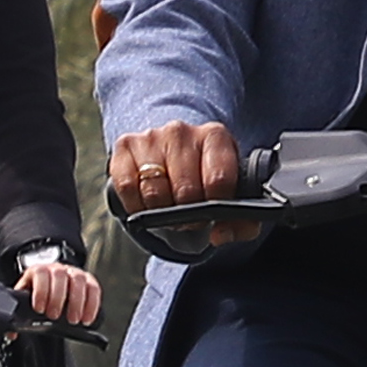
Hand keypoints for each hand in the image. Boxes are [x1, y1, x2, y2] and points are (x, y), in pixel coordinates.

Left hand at [18, 255, 101, 327]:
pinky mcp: (89, 281)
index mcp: (38, 271)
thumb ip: (18, 316)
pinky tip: (87, 319)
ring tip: (74, 320)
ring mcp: (74, 273)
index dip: (40, 291)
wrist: (51, 287)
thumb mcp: (26, 301)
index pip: (40, 274)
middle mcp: (57, 269)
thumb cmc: (38, 296)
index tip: (39, 309)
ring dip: (77, 302)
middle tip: (55, 316)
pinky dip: (92, 305)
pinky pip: (94, 289)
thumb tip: (12, 333)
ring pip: (79, 281)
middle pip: (60, 276)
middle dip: (57, 298)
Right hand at [107, 119, 258, 247]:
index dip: (215, 206)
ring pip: (154, 191)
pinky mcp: (125, 146)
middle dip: (188, 214)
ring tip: (169, 209)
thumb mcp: (232, 195)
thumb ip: (242, 222)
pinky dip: (136, 205)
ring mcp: (151, 137)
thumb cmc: (205, 177)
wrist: (173, 154)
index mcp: (215, 137)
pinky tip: (146, 204)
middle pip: (185, 189)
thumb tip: (220, 235)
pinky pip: (127, 187)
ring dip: (161, 212)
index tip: (212, 215)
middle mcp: (181, 131)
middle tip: (189, 218)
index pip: (218, 179)